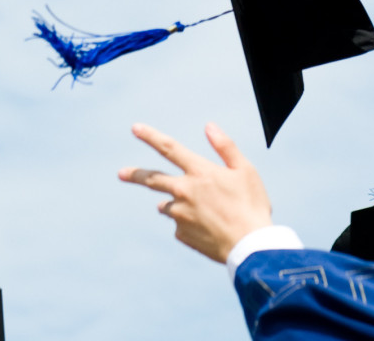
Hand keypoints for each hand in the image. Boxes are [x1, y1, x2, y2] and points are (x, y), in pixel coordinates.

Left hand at [119, 123, 271, 262]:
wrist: (251, 247)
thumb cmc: (252, 206)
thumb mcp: (245, 171)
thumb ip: (225, 147)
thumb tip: (209, 126)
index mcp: (200, 173)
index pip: (169, 148)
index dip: (151, 136)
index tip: (135, 128)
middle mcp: (184, 192)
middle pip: (152, 179)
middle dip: (134, 174)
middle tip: (121, 173)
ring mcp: (180, 215)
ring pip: (168, 205)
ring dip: (176, 204)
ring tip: (204, 212)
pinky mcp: (182, 234)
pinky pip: (180, 225)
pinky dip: (189, 224)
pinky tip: (209, 228)